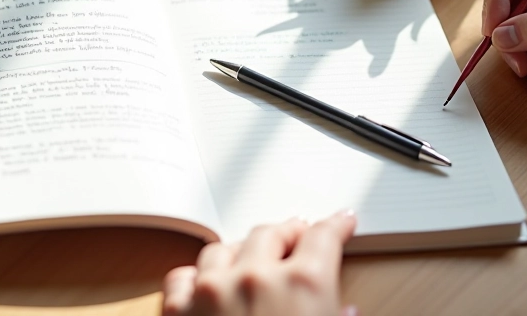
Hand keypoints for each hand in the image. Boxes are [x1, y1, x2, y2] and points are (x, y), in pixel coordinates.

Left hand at [162, 211, 358, 315]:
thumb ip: (335, 315)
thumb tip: (346, 311)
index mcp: (304, 285)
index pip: (323, 235)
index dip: (336, 224)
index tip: (341, 221)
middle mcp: (256, 278)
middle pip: (271, 232)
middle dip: (286, 234)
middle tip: (296, 239)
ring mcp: (213, 291)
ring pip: (224, 249)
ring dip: (239, 254)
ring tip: (250, 264)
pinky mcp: (180, 311)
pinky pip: (183, 278)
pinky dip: (196, 280)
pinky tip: (207, 285)